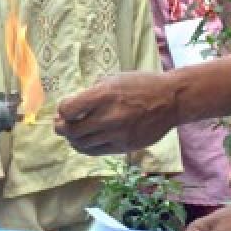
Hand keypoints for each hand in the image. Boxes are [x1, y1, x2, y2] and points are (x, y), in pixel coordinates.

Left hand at [54, 72, 178, 154]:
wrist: (171, 100)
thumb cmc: (141, 85)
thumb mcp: (113, 79)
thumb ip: (92, 92)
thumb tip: (72, 106)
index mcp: (104, 95)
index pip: (68, 109)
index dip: (62, 110)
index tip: (64, 109)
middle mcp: (109, 117)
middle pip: (71, 130)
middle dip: (61, 128)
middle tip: (60, 124)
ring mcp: (117, 134)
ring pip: (82, 144)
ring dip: (72, 139)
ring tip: (72, 133)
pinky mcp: (125, 147)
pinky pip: (97, 151)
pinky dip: (85, 148)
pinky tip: (84, 142)